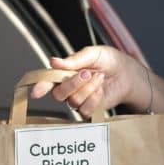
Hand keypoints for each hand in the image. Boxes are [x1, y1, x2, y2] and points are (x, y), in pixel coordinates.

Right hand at [29, 46, 145, 116]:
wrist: (127, 72)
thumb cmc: (108, 61)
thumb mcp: (92, 54)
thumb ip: (74, 60)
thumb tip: (53, 61)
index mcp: (64, 73)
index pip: (47, 81)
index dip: (40, 86)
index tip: (36, 92)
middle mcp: (68, 88)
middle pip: (58, 94)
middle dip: (72, 83)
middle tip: (87, 72)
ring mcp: (78, 100)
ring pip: (73, 101)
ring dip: (88, 88)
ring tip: (99, 77)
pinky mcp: (90, 109)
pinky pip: (85, 110)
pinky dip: (94, 99)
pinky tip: (101, 90)